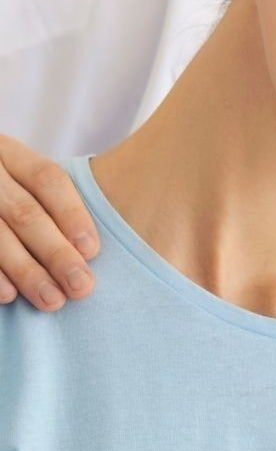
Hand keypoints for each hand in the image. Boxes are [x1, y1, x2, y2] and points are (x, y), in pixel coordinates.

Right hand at [0, 136, 98, 310]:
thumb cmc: (2, 192)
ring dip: (25, 271)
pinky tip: (8, 295)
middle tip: (81, 286)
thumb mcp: (16, 179)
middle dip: (55, 253)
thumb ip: (46, 202)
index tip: (92, 251)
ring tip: (51, 299)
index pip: (46, 178)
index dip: (72, 214)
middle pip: (24, 212)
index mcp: (5, 151)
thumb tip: (89, 250)